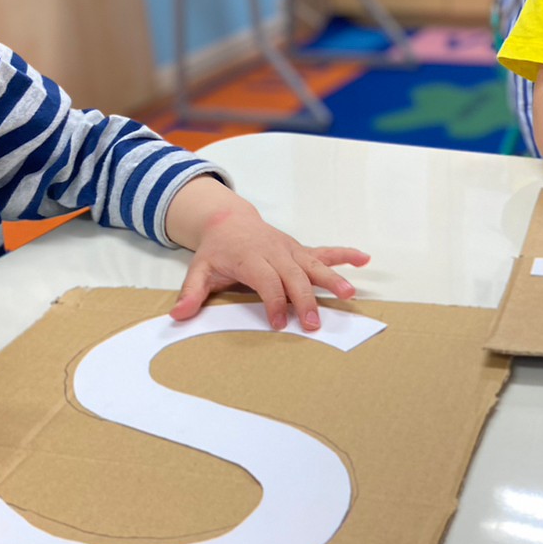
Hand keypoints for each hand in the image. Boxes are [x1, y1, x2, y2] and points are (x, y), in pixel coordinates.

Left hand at [170, 205, 368, 330]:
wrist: (227, 220)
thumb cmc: (216, 251)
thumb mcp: (198, 270)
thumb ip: (191, 293)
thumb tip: (178, 315)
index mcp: (250, 257)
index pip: (266, 281)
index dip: (275, 302)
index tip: (280, 324)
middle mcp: (274, 251)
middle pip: (294, 276)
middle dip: (306, 300)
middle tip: (315, 324)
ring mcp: (290, 249)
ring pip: (314, 264)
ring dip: (332, 279)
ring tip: (349, 294)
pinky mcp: (300, 249)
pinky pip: (325, 251)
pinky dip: (345, 254)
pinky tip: (364, 259)